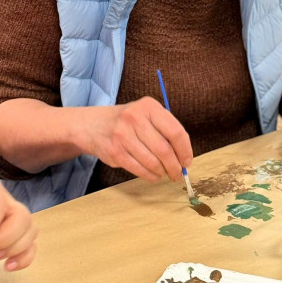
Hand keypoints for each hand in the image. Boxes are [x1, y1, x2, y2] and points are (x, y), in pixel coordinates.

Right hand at [77, 97, 192, 182]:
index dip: (185, 150)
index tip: (187, 161)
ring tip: (165, 173)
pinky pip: (139, 169)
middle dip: (175, 166)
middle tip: (178, 173)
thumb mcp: (146, 114)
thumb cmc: (128, 121)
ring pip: (152, 162)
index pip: (175, 131)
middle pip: (164, 150)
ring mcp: (123, 135)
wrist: (94, 125)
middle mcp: (135, 118)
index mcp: (148, 106)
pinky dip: (150, 175)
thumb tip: (184, 157)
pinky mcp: (115, 152)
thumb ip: (165, 130)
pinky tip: (154, 175)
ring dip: (163, 172)